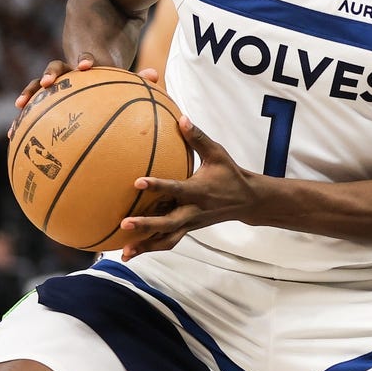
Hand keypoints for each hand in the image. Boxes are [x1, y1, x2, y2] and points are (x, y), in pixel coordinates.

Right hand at [8, 59, 162, 139]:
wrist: (87, 57)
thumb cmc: (109, 74)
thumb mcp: (122, 76)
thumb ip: (136, 77)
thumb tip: (155, 74)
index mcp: (85, 65)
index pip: (84, 60)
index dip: (85, 61)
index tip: (86, 67)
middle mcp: (66, 73)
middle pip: (54, 69)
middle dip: (50, 76)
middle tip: (48, 83)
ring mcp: (53, 86)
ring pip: (37, 89)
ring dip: (28, 96)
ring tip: (18, 110)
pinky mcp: (45, 100)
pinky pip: (32, 112)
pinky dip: (23, 123)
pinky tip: (13, 138)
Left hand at [119, 117, 258, 259]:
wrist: (247, 201)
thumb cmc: (230, 174)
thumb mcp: (217, 153)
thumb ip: (198, 137)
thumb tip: (181, 118)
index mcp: (199, 191)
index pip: (176, 189)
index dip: (158, 186)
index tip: (138, 182)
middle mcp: (193, 211)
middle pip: (168, 223)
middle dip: (146, 225)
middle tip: (125, 223)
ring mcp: (190, 223)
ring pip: (166, 239)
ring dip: (145, 245)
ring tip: (125, 251)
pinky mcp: (188, 229)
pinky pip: (168, 241)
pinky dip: (150, 248)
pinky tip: (132, 252)